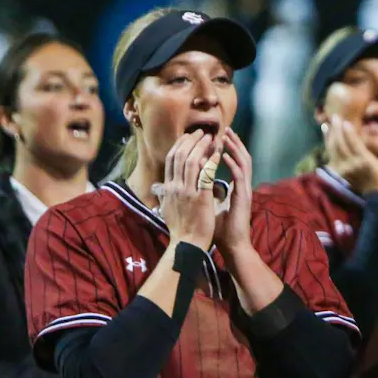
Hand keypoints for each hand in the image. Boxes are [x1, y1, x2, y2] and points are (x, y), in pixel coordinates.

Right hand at [161, 130, 218, 247]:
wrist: (188, 244)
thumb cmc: (180, 227)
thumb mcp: (167, 208)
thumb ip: (164, 195)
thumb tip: (159, 187)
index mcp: (168, 188)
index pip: (171, 159)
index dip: (181, 145)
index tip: (191, 136)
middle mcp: (175, 187)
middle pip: (180, 156)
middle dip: (192, 141)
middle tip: (203, 133)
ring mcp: (187, 192)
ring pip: (192, 162)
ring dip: (202, 147)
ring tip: (212, 138)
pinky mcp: (200, 198)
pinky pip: (205, 175)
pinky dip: (211, 162)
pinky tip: (218, 154)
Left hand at [214, 129, 253, 255]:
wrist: (232, 246)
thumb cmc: (221, 229)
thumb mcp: (210, 207)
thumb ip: (205, 194)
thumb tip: (192, 186)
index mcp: (235, 187)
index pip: (232, 162)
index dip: (226, 149)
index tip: (216, 138)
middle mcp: (242, 186)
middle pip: (241, 158)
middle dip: (233, 143)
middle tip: (224, 130)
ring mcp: (244, 190)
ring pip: (243, 162)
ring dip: (234, 148)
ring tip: (225, 136)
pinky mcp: (244, 197)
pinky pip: (239, 176)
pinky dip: (232, 163)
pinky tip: (222, 155)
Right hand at [324, 116, 377, 194]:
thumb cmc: (374, 188)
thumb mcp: (357, 178)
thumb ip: (352, 168)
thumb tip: (354, 157)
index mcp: (341, 172)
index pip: (331, 153)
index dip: (328, 140)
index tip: (326, 129)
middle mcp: (343, 168)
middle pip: (334, 146)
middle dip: (332, 132)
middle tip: (333, 119)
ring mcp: (352, 164)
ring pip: (341, 144)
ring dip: (338, 129)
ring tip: (337, 118)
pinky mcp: (362, 160)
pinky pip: (354, 144)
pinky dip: (349, 133)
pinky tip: (346, 124)